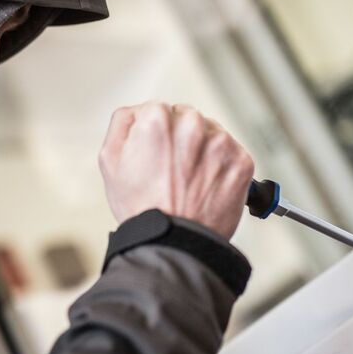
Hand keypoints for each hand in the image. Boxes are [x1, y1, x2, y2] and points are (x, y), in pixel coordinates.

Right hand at [99, 102, 254, 239]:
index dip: (157, 134)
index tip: (158, 155)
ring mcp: (220, 143)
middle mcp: (192, 125)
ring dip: (204, 151)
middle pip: (188, 118)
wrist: (174, 243)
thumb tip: (137, 111)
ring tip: (190, 181)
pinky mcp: (241, 161)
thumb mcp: (110, 161)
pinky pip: (232, 153)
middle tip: (174, 171)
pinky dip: (223, 167)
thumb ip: (122, 123)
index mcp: (157, 119)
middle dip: (182, 139)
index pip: (161, 110)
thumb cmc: (142, 208)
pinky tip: (207, 186)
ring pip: (212, 134)